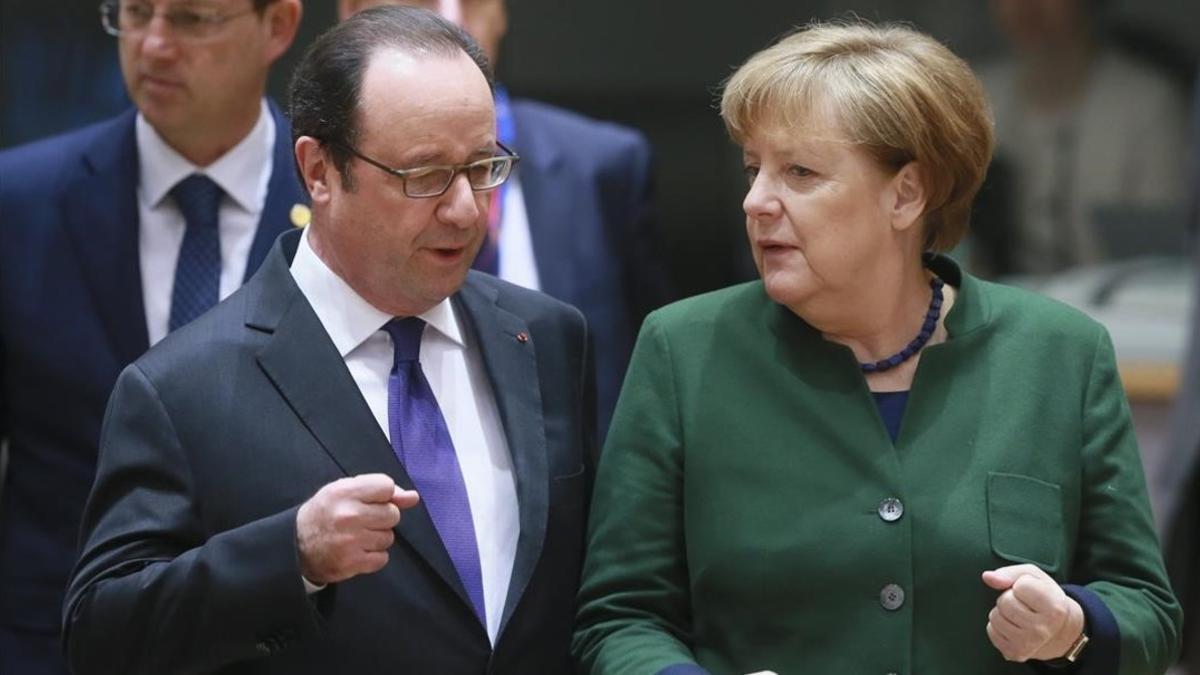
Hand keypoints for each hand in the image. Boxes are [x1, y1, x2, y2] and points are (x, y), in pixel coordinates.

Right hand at [296, 474, 419, 584]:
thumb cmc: (325, 513)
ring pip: (389, 537)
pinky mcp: (353, 563)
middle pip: (392, 514)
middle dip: (383, 517)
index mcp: (344, 492)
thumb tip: (413, 497)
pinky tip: (358, 551)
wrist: (295, 546)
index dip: (384, 495)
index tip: (371, 501)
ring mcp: (351, 540)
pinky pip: (383, 558)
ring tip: (358, 536)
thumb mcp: (345, 492)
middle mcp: (349, 515)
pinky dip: (374, 556)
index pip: (387, 486)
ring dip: (378, 538)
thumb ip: (379, 490)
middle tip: (364, 521)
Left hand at [981, 564, 1084, 661]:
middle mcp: (1043, 630)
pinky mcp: (1015, 653)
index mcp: (1054, 609)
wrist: (1058, 629)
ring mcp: (1028, 644)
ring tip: (1019, 615)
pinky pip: (991, 630)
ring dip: (1002, 612)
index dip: (1022, 584)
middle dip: (1009, 598)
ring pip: (995, 617)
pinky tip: (1014, 626)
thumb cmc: (1044, 597)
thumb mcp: (1035, 577)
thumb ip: (1011, 573)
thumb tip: (987, 577)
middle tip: (1024, 604)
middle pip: (1005, 602)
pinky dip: (998, 626)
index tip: (1032, 592)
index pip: (1021, 586)